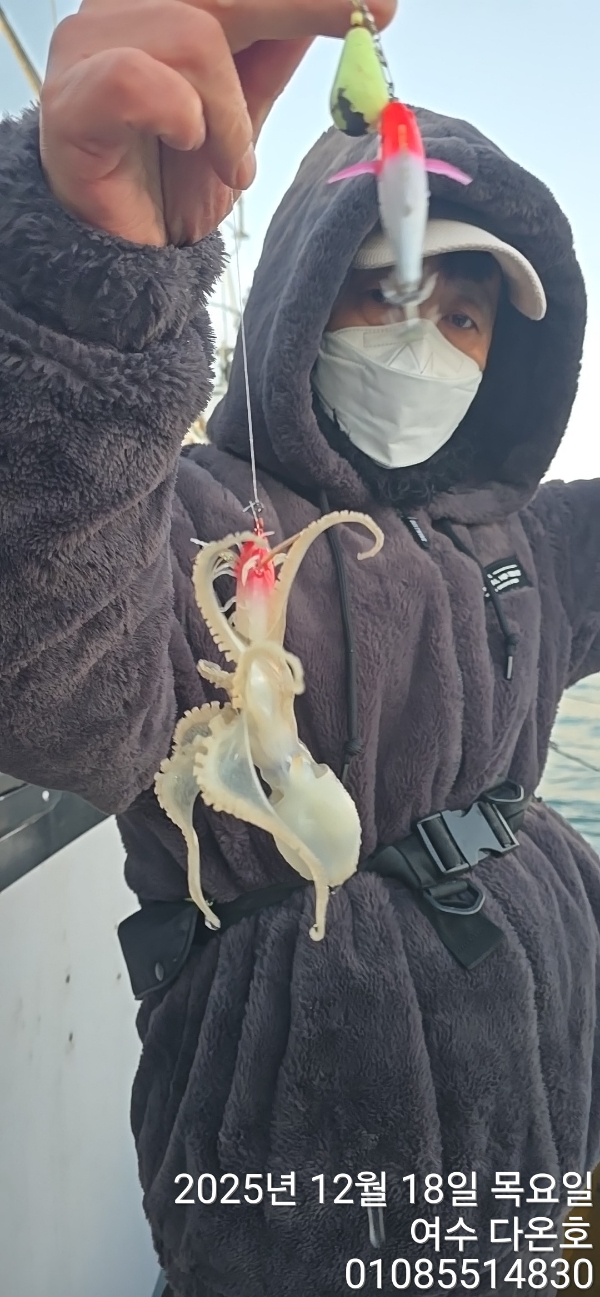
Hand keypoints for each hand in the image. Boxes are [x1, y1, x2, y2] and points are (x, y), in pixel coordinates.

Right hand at [39, 0, 396, 246]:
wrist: (128, 261)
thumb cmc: (171, 185)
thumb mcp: (241, 115)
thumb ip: (270, 57)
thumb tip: (334, 5)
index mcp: (156, 5)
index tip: (375, 0)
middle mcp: (116, 11)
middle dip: (301, 3)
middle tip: (366, 18)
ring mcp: (86, 48)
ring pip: (194, 34)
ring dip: (231, 112)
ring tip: (228, 164)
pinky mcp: (71, 100)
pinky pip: (141, 80)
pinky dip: (184, 118)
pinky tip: (188, 146)